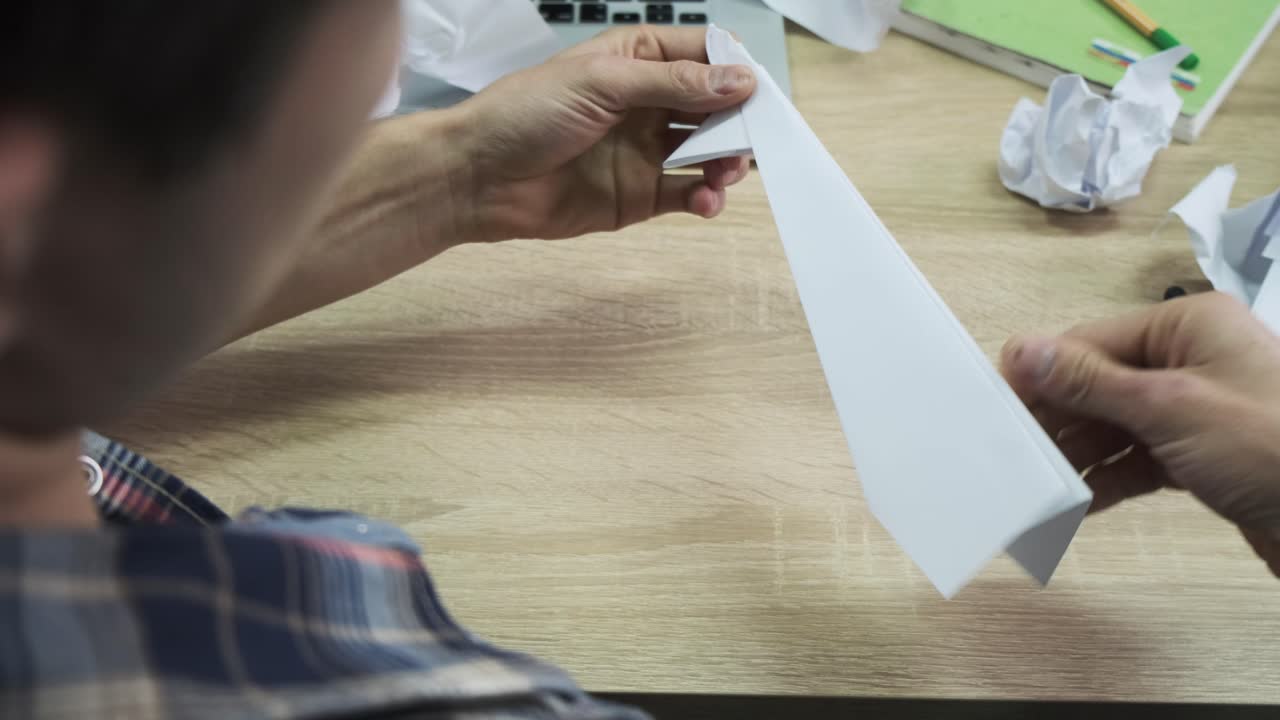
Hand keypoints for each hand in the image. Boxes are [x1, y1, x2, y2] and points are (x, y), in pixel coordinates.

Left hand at [445, 26, 755, 242]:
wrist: (477, 177)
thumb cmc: (524, 113)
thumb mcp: (602, 83)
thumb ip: (673, 84)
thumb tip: (739, 80)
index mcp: (637, 59)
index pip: (703, 54)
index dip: (734, 71)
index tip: (754, 92)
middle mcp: (646, 102)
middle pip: (715, 105)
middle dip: (740, 120)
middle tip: (753, 138)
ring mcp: (644, 150)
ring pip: (707, 152)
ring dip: (727, 161)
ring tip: (726, 172)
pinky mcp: (638, 195)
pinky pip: (686, 194)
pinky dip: (704, 198)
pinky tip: (705, 201)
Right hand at [1001, 292, 1279, 575]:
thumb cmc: (1271, 448)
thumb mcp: (1171, 408)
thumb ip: (1090, 381)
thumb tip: (1021, 349)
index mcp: (1188, 327)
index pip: (1091, 342)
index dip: (1040, 375)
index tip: (995, 411)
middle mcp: (1192, 359)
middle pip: (1099, 384)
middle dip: (1056, 420)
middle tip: (1007, 456)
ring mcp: (1200, 409)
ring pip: (1116, 425)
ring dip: (1077, 455)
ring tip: (1033, 487)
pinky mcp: (1206, 456)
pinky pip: (1140, 460)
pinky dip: (1108, 480)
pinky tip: (1075, 505)